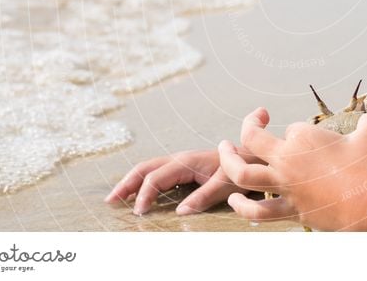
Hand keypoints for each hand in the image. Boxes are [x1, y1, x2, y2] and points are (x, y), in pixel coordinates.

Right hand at [105, 147, 259, 215]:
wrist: (256, 155)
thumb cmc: (244, 169)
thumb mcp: (227, 183)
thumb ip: (205, 196)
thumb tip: (180, 212)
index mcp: (187, 161)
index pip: (157, 178)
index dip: (145, 195)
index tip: (138, 213)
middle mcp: (181, 158)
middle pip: (145, 168)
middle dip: (127, 183)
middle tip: (110, 200)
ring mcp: (182, 162)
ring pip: (149, 168)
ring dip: (132, 181)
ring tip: (116, 197)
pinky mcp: (185, 167)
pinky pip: (158, 172)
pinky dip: (143, 181)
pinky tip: (139, 193)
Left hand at [218, 107, 366, 230]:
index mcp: (304, 136)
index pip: (290, 128)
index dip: (297, 132)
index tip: (310, 142)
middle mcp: (287, 158)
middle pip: (252, 139)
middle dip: (247, 126)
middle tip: (252, 123)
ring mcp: (285, 185)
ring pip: (242, 174)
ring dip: (228, 162)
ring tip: (224, 153)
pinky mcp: (288, 209)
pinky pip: (257, 211)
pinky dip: (242, 207)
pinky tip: (234, 201)